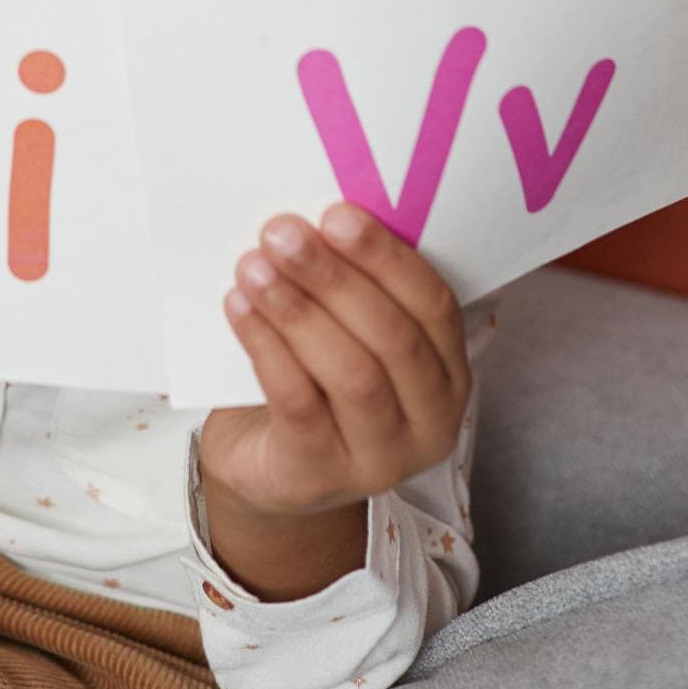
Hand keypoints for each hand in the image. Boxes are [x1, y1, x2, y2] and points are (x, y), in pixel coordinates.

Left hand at [199, 203, 470, 523]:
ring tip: (253, 266)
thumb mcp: (349, 336)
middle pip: (392, 338)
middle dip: (334, 277)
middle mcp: (430, 422)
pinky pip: (299, 404)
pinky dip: (267, 348)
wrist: (267, 467)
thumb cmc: (315, 381)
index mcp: (449, 374)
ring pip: (351, 373)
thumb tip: (315, 215)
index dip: (387, 257)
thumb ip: (352, 288)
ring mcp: (381, 458)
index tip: (336, 213)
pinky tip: (238, 309)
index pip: (434, 306)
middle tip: (282, 232)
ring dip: (297, 310)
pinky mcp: (322, 476)